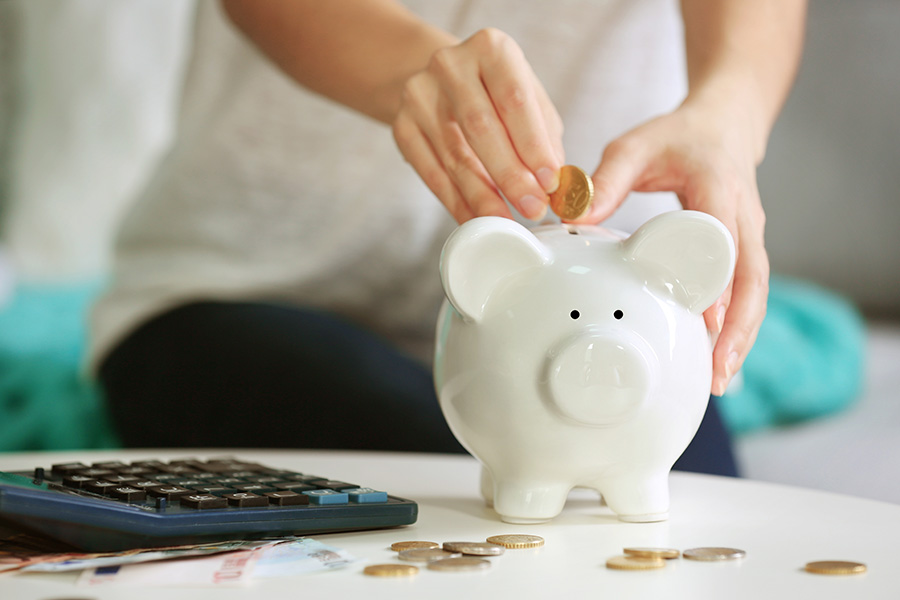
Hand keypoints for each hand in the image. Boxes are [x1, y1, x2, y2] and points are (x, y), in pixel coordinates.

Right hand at [392, 28, 563, 222]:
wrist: (444, 81)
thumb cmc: (497, 93)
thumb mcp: (529, 100)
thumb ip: (545, 138)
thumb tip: (556, 187)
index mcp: (491, 49)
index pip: (514, 100)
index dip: (533, 146)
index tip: (550, 183)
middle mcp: (451, 65)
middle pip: (480, 128)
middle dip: (510, 175)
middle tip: (532, 208)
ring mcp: (420, 95)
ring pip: (454, 156)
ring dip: (483, 196)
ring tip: (506, 222)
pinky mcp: (402, 126)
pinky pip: (431, 173)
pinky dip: (456, 202)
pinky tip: (475, 220)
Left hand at [574, 101, 768, 395]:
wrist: (724, 128)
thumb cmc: (676, 138)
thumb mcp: (636, 146)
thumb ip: (605, 179)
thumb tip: (572, 216)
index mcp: (718, 189)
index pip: (724, 242)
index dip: (717, 283)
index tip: (706, 323)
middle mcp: (745, 218)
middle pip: (753, 281)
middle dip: (738, 329)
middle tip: (717, 372)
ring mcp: (751, 237)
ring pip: (756, 294)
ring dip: (741, 338)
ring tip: (719, 381)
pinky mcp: (746, 252)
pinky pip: (748, 294)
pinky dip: (737, 328)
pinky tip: (719, 360)